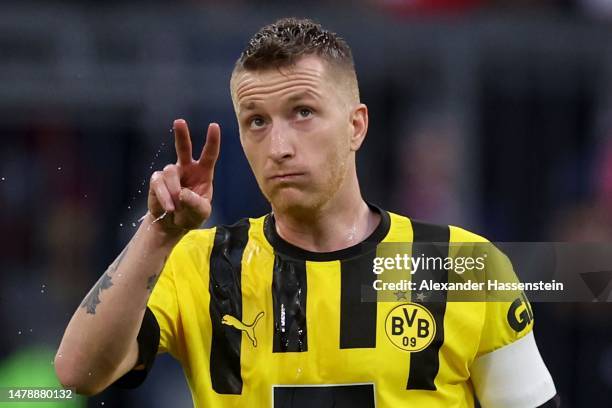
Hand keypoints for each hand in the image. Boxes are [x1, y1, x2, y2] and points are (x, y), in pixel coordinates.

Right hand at [148, 119, 220, 234]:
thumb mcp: (201, 213)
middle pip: (183, 148)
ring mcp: (171, 173)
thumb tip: (182, 193)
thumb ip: (195, 204)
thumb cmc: (192, 215)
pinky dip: (163, 197)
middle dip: (181, 135)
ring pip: (170, 172)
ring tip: (176, 208)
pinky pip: (158, 183)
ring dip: (173, 191)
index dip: (212, 140)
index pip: (209, 154)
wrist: (173, 224)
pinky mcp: (157, 180)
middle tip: (179, 121)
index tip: (214, 125)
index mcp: (203, 173)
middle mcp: (187, 169)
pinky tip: (168, 208)